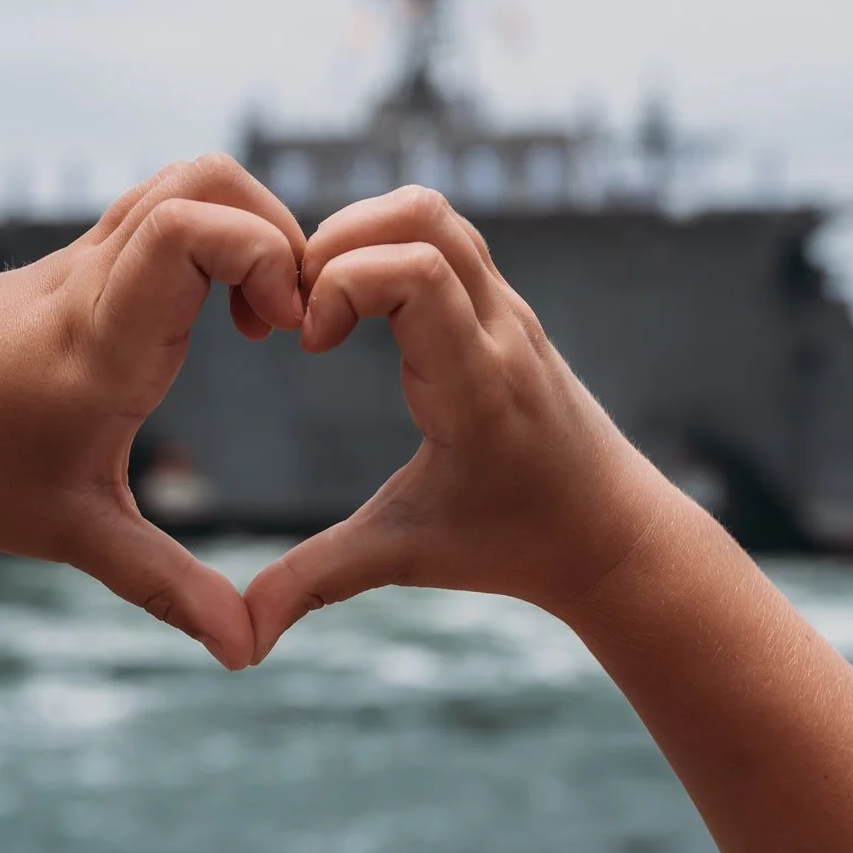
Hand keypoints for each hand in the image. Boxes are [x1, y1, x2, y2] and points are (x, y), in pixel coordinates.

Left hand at [0, 155, 304, 668]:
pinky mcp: (54, 272)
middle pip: (203, 177)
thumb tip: (246, 652)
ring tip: (250, 324)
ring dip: (235, 234)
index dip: (265, 254)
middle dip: (274, 231)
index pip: (194, 223)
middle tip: (284, 321)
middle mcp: (91, 277)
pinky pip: (143, 221)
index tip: (286, 333)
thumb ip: (167, 588)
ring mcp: (69, 264)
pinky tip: (189, 334)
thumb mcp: (71, 535)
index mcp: (103, 331)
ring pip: (173, 187)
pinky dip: (197, 249)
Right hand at [244, 186, 665, 661]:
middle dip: (338, 240)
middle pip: (422, 213)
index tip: (310, 346)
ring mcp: (508, 309)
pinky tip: (358, 311)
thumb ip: (320, 580)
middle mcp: (499, 329)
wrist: (613, 535)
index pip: (415, 270)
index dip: (340, 284)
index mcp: (475, 382)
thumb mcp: (408, 556)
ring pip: (436, 212)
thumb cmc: (514, 545)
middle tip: (304, 308)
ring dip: (363, 235)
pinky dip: (388, 247)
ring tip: (325, 306)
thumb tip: (239, 640)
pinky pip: (447, 236)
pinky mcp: (506, 306)